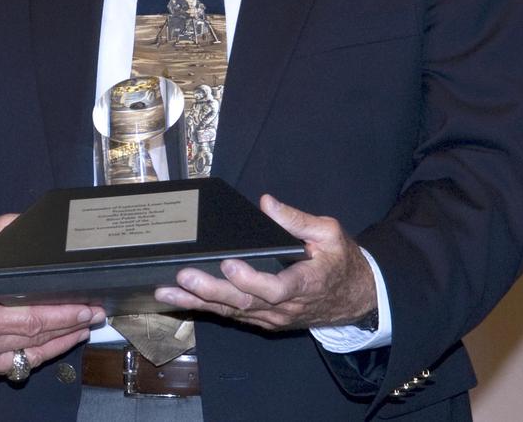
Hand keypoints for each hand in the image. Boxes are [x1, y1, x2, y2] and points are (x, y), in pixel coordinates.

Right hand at [0, 260, 104, 377]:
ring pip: (33, 356)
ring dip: (61, 344)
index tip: (86, 308)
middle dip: (71, 327)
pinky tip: (52, 347)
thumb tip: (14, 228)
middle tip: (95, 315)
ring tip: (83, 331)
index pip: (33, 320)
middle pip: (39, 339)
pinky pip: (18, 366)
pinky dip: (39, 356)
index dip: (64, 316)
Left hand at [153, 194, 375, 331]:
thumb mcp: (329, 234)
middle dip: (211, 291)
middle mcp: (285, 306)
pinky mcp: (263, 319)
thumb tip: (267, 204)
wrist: (356, 298)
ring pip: (233, 311)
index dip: (251, 280)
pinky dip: (205, 309)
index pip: (276, 288)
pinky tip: (180, 301)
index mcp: (305, 283)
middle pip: (245, 302)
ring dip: (198, 303)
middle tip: (183, 277)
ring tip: (166, 292)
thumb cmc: (341, 262)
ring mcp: (272, 317)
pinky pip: (232, 314)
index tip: (229, 264)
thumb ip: (297, 220)